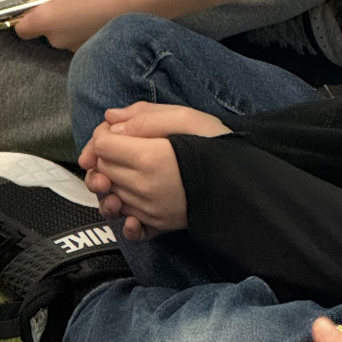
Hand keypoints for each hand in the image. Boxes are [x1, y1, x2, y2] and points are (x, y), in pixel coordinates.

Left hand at [15, 0, 132, 50]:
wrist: (136, 6)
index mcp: (46, 21)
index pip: (22, 29)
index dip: (26, 16)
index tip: (39, 2)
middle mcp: (57, 39)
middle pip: (45, 30)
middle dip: (53, 15)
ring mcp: (75, 48)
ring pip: (64, 34)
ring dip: (70, 22)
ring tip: (89, 3)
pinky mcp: (93, 51)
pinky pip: (81, 38)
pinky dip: (85, 28)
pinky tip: (100, 14)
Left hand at [78, 103, 229, 238]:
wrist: (240, 182)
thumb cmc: (215, 145)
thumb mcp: (184, 117)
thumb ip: (143, 117)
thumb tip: (111, 119)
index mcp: (148, 158)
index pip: (101, 146)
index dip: (105, 134)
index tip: (118, 130)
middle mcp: (144, 188)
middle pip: (102, 170)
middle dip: (104, 157)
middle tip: (121, 146)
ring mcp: (150, 210)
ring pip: (109, 195)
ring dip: (110, 182)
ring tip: (125, 169)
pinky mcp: (158, 225)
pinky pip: (126, 222)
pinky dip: (122, 212)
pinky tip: (128, 199)